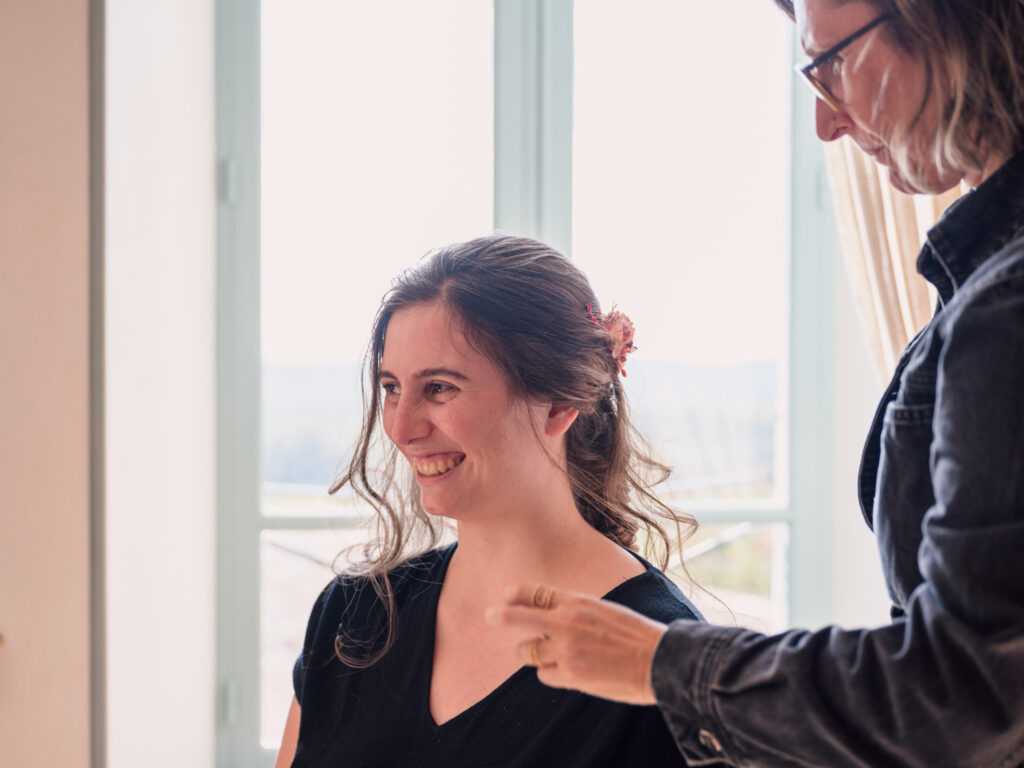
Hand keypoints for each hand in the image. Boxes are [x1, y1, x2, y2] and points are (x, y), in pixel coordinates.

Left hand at [485, 584, 667, 704]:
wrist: (659, 661)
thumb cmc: (634, 634)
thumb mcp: (603, 609)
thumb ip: (574, 609)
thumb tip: (547, 611)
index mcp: (577, 602)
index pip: (535, 592)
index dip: (516, 593)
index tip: (506, 596)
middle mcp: (566, 623)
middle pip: (517, 617)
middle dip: (499, 616)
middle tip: (489, 616)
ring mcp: (565, 651)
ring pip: (526, 652)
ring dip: (530, 653)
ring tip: (542, 654)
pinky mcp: (570, 676)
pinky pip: (543, 675)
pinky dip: (550, 674)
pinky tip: (567, 672)